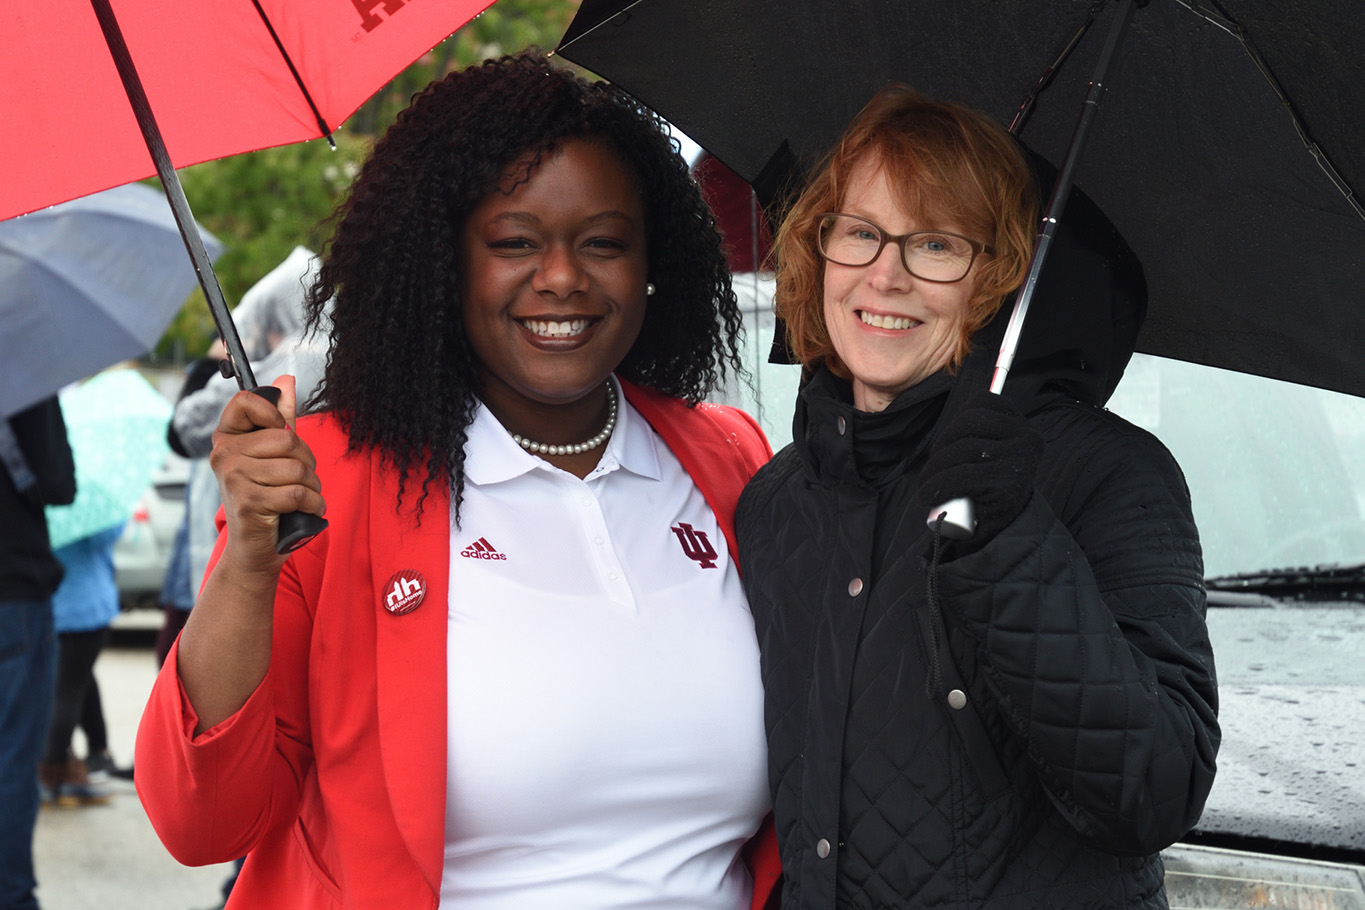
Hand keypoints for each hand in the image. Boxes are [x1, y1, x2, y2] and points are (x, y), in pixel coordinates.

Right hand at [208, 375, 324, 570]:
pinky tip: (306, 510)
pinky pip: (297, 493)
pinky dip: (312, 504)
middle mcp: (223, 454)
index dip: (273, 414)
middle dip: (306, 461)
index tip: (281, 432)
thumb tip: (286, 380)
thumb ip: (280, 418)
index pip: (246, 401)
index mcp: (227, 437)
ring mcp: (233, 478)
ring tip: (303, 497)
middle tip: (300, 478)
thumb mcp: (273, 455)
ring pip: (296, 468)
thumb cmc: (268, 498)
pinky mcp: (248, 502)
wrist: (257, 549)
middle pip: (286, 439)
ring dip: (312, 486)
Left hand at [917, 390, 1041, 552]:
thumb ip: (979, 432)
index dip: (955, 419)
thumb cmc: (990, 489)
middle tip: (930, 469)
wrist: (1006, 531)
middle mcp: (1026, 438)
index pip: (981, 402)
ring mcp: (1019, 460)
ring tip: (927, 486)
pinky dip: (937, 486)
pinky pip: (960, 476)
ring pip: (961, 450)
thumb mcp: (991, 453)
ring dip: (933, 469)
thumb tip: (951, 418)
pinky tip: (929, 495)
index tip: (946, 442)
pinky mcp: (1007, 484)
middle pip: (967, 424)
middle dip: (940, 446)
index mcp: (1022, 425)